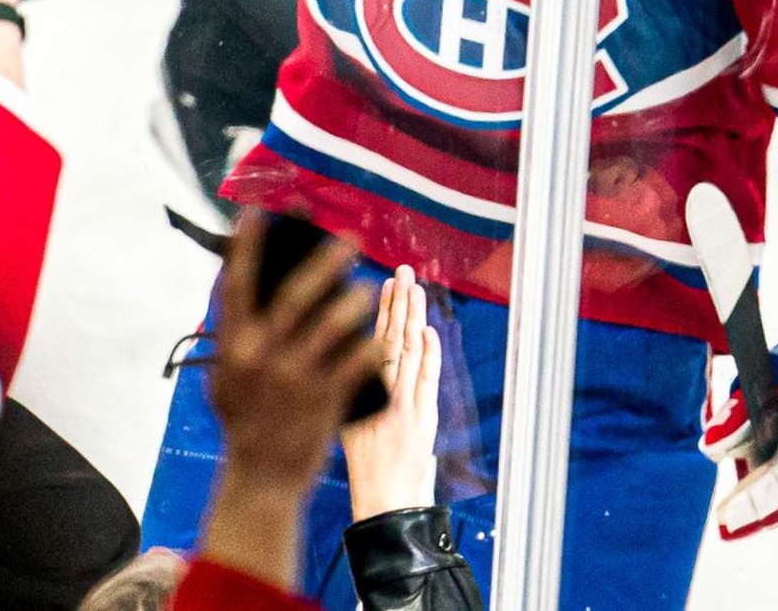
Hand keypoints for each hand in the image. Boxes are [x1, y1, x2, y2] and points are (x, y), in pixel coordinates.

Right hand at [196, 212, 380, 589]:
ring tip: (368, 289)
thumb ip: (235, 339)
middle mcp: (261, 355)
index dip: (246, 246)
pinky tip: (382, 338)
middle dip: (323, 261)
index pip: (236, 284)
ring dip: (354, 301)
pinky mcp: (324, 397)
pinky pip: (355, 361)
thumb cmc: (245, 424)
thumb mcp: (227, 381)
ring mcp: (294, 376)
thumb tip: (246, 292)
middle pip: (295, 294)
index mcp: (232, 346)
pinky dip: (370, 347)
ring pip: (331, 324)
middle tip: (350, 239)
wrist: (262, 479)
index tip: (259, 213)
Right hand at [342, 266, 441, 520]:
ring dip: (412, 319)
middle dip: (397, 304)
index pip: (369, 343)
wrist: (383, 503)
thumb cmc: (366, 469)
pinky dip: (429, 355)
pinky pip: (426, 381)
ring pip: (408, 354)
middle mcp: (378, 396)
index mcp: (357, 394)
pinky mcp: (420, 420)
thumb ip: (356, 391)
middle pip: (389, 340)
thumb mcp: (348, 425)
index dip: (379, 313)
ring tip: (415, 289)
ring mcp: (401, 406)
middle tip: (402, 272)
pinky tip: (428, 331)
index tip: (383, 286)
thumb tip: (356, 354)